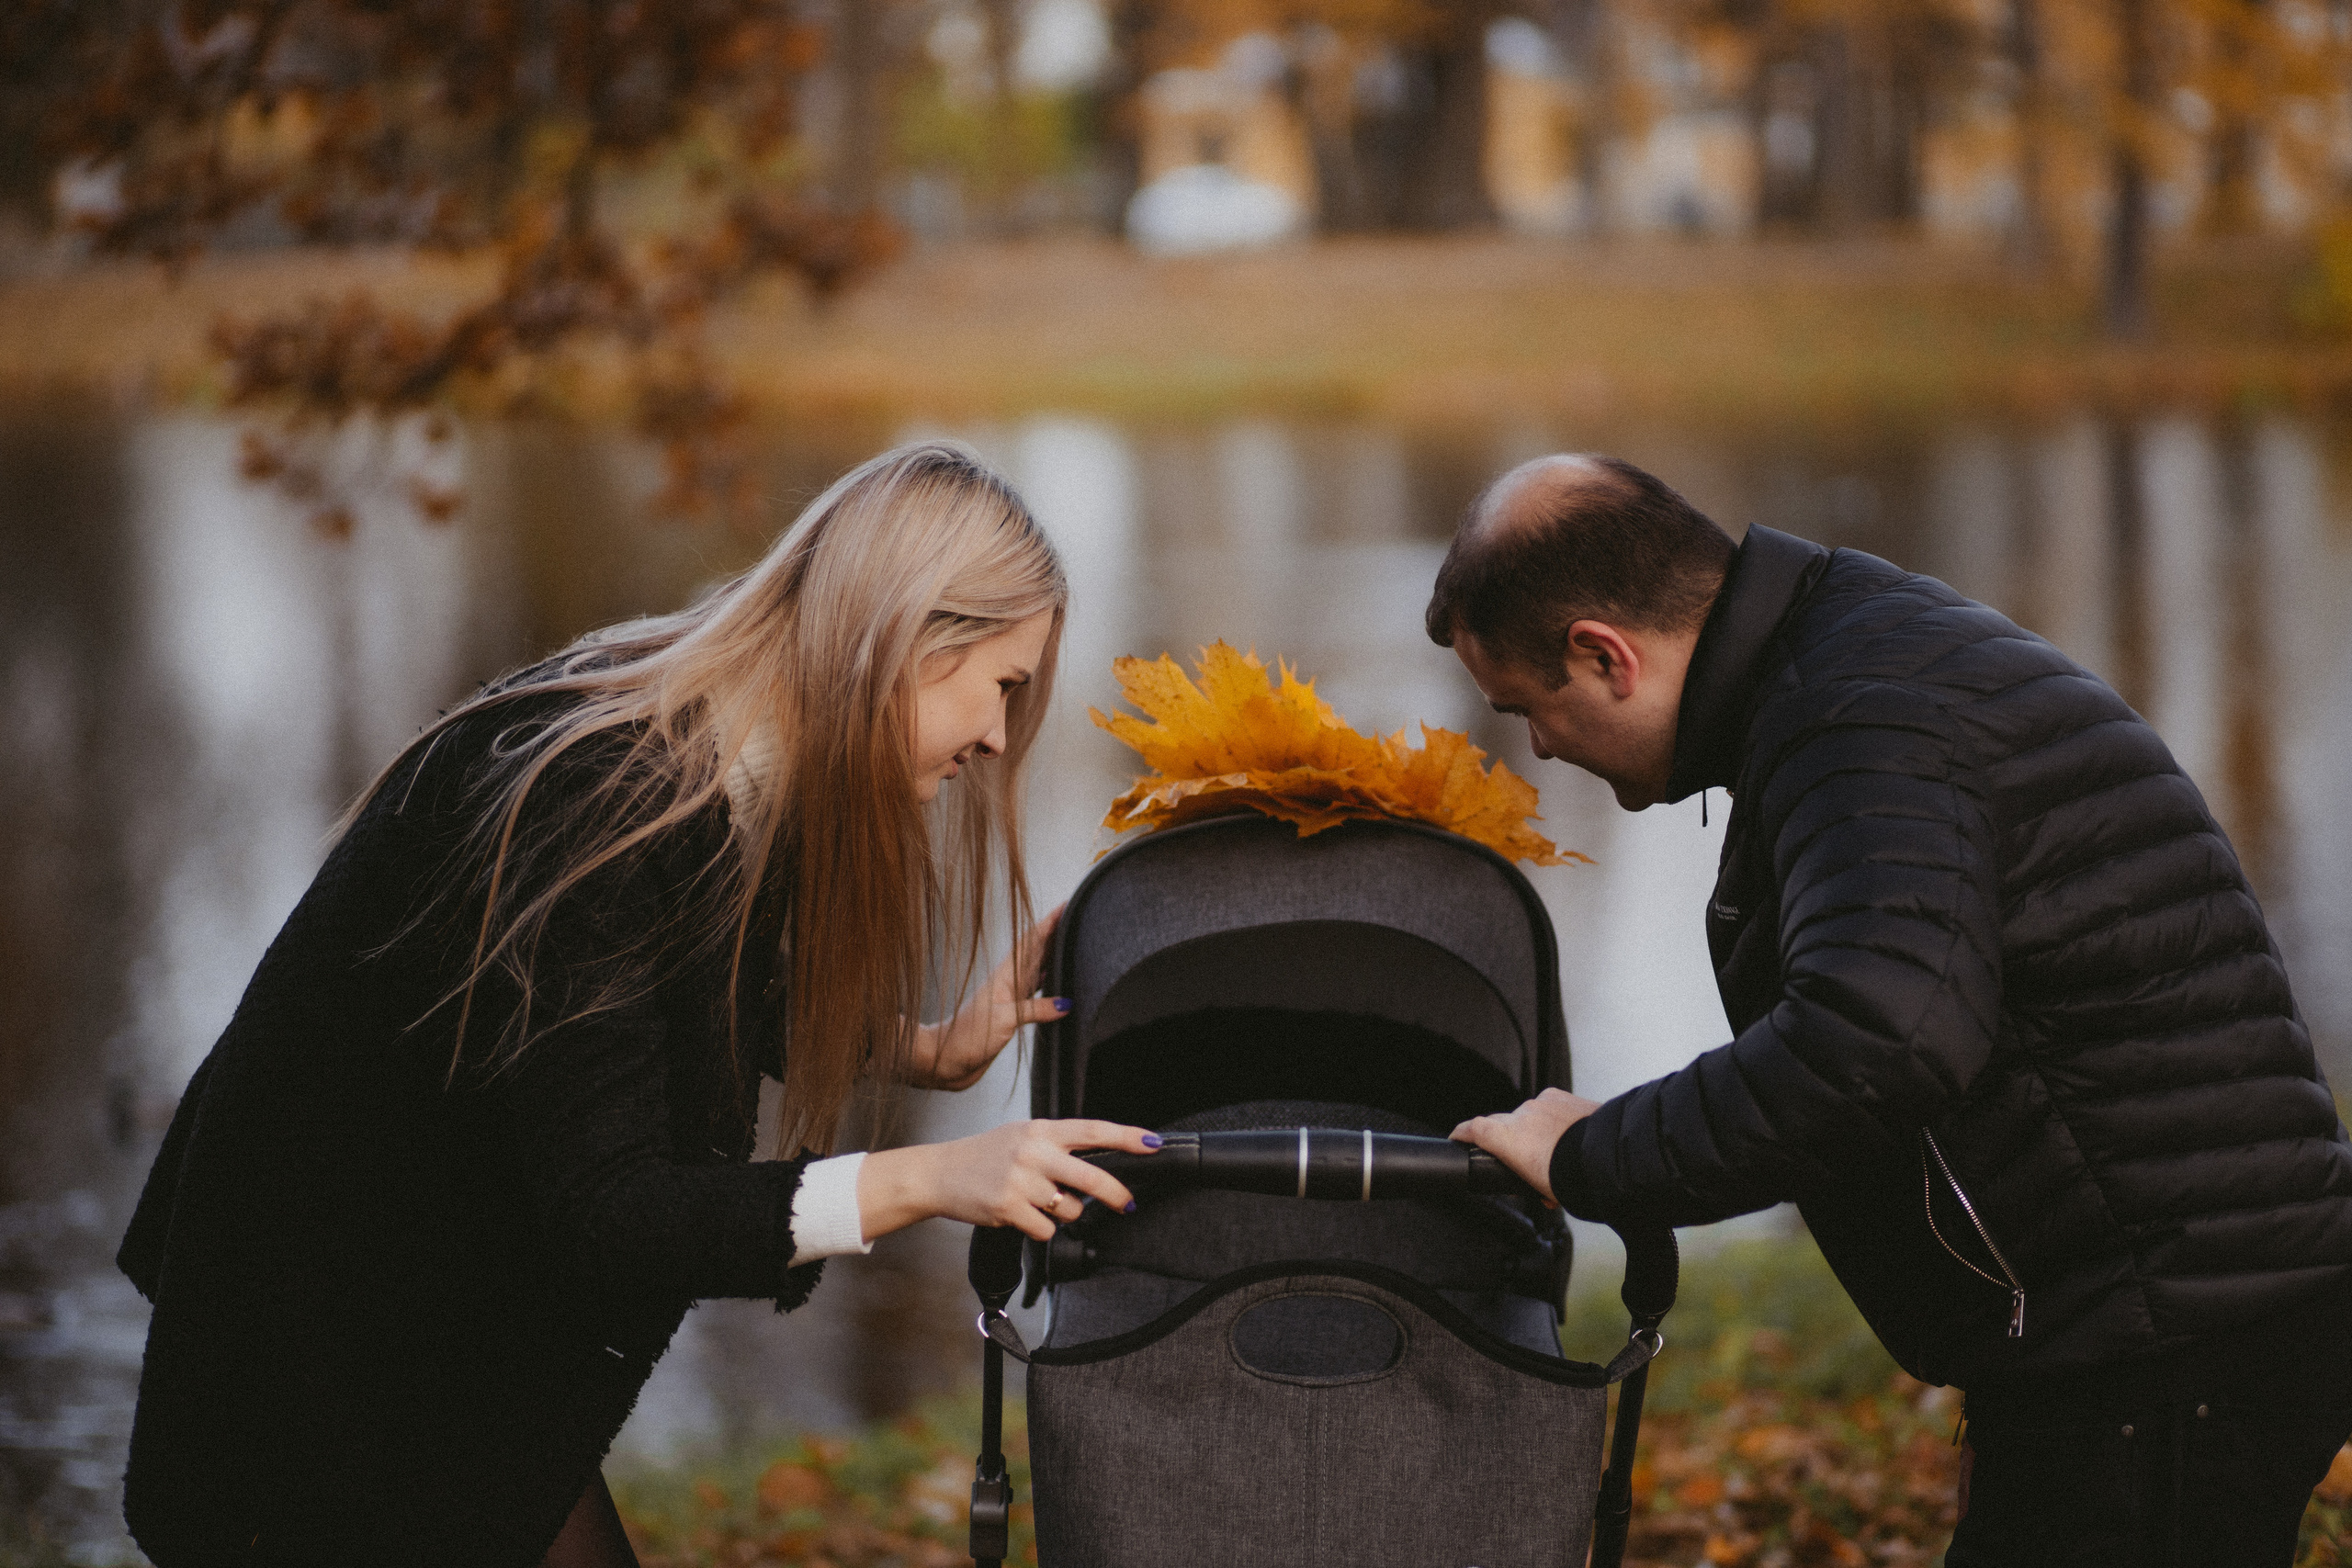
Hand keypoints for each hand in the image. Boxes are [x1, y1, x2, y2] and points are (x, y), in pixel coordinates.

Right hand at [856, 1119, 1160, 1241]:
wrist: (939, 1172)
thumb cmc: (984, 1155)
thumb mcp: (1022, 1136)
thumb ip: (1056, 1145)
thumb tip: (1098, 1165)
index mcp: (1041, 1129)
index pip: (1094, 1130)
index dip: (1128, 1137)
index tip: (1154, 1144)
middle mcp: (1034, 1151)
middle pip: (1092, 1177)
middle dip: (1116, 1194)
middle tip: (1128, 1203)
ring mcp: (1021, 1180)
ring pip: (1070, 1209)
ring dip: (1063, 1213)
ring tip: (1037, 1202)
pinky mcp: (1009, 1207)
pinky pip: (1046, 1229)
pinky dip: (1040, 1228)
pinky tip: (1021, 1215)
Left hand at [901, 905, 1067, 1090]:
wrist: (944, 1060)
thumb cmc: (965, 1038)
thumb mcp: (1002, 1020)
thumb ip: (1033, 1009)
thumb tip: (1065, 1004)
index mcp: (1005, 977)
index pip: (1031, 942)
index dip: (1049, 924)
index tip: (1066, 906)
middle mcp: (1009, 983)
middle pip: (1037, 952)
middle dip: (1056, 934)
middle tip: (1078, 917)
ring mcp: (1010, 999)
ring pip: (1038, 970)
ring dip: (1054, 956)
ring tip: (1073, 943)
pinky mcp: (1011, 1016)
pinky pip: (1037, 993)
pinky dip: (1050, 985)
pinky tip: (1059, 984)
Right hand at [1451, 1087, 1600, 1205]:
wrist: (1603, 1159)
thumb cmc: (1571, 1177)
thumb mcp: (1540, 1188)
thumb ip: (1528, 1181)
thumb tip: (1539, 1190)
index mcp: (1507, 1136)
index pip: (1474, 1129)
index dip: (1463, 1133)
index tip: (1457, 1136)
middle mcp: (1520, 1115)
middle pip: (1504, 1124)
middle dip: (1510, 1140)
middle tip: (1526, 1161)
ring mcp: (1542, 1104)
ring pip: (1531, 1116)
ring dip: (1537, 1131)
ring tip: (1556, 1152)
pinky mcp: (1563, 1097)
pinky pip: (1552, 1108)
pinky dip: (1555, 1120)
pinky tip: (1568, 1136)